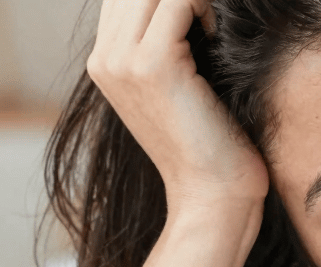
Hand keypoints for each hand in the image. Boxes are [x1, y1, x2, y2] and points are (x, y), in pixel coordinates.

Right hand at [87, 0, 267, 213]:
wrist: (212, 194)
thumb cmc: (210, 144)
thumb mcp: (181, 87)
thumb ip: (172, 47)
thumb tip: (190, 8)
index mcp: (104, 63)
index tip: (200, 19)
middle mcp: (104, 59)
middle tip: (209, 19)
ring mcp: (122, 61)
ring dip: (192, 0)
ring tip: (212, 28)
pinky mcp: (151, 64)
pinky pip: (178, 1)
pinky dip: (204, 7)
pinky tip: (216, 37)